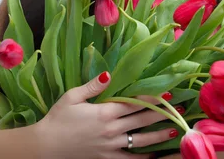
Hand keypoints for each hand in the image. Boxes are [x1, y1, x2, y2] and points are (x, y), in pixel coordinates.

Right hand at [33, 71, 179, 158]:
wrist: (47, 145)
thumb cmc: (58, 118)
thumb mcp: (72, 96)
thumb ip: (93, 86)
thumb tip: (110, 73)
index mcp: (104, 112)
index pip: (133, 103)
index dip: (151, 98)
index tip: (166, 93)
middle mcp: (111, 129)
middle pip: (141, 120)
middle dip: (160, 114)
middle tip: (176, 108)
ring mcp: (111, 146)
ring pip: (140, 140)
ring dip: (158, 135)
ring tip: (173, 130)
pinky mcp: (107, 158)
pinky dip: (144, 158)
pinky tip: (155, 155)